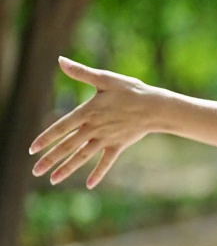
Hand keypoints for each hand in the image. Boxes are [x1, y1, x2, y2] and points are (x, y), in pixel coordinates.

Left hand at [30, 57, 165, 188]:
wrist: (155, 107)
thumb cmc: (130, 91)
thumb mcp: (105, 79)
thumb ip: (81, 73)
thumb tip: (60, 60)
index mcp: (87, 112)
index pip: (61, 127)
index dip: (45, 138)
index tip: (32, 149)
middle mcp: (93, 128)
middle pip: (67, 146)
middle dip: (50, 159)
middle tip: (35, 171)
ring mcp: (105, 139)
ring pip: (82, 156)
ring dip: (67, 168)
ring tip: (53, 180)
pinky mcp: (118, 145)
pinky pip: (106, 162)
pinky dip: (98, 173)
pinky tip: (89, 185)